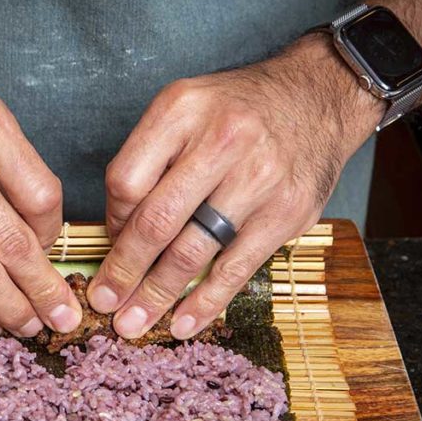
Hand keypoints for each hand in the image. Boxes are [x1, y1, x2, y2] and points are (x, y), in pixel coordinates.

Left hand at [88, 35, 381, 338]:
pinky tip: (183, 323)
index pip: (126, 180)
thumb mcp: (186, 108)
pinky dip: (206, 302)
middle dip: (123, 271)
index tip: (109, 244)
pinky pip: (235, 268)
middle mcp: (221, 140)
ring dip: (156, 295)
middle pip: (155, 221)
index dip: (112, 221)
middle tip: (103, 302)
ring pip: (191, 251)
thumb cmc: (239, 110)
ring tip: (133, 323)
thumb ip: (150, 158)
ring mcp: (258, 178)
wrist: (318, 96)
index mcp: (183, 110)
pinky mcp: (286, 213)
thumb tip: (119, 229)